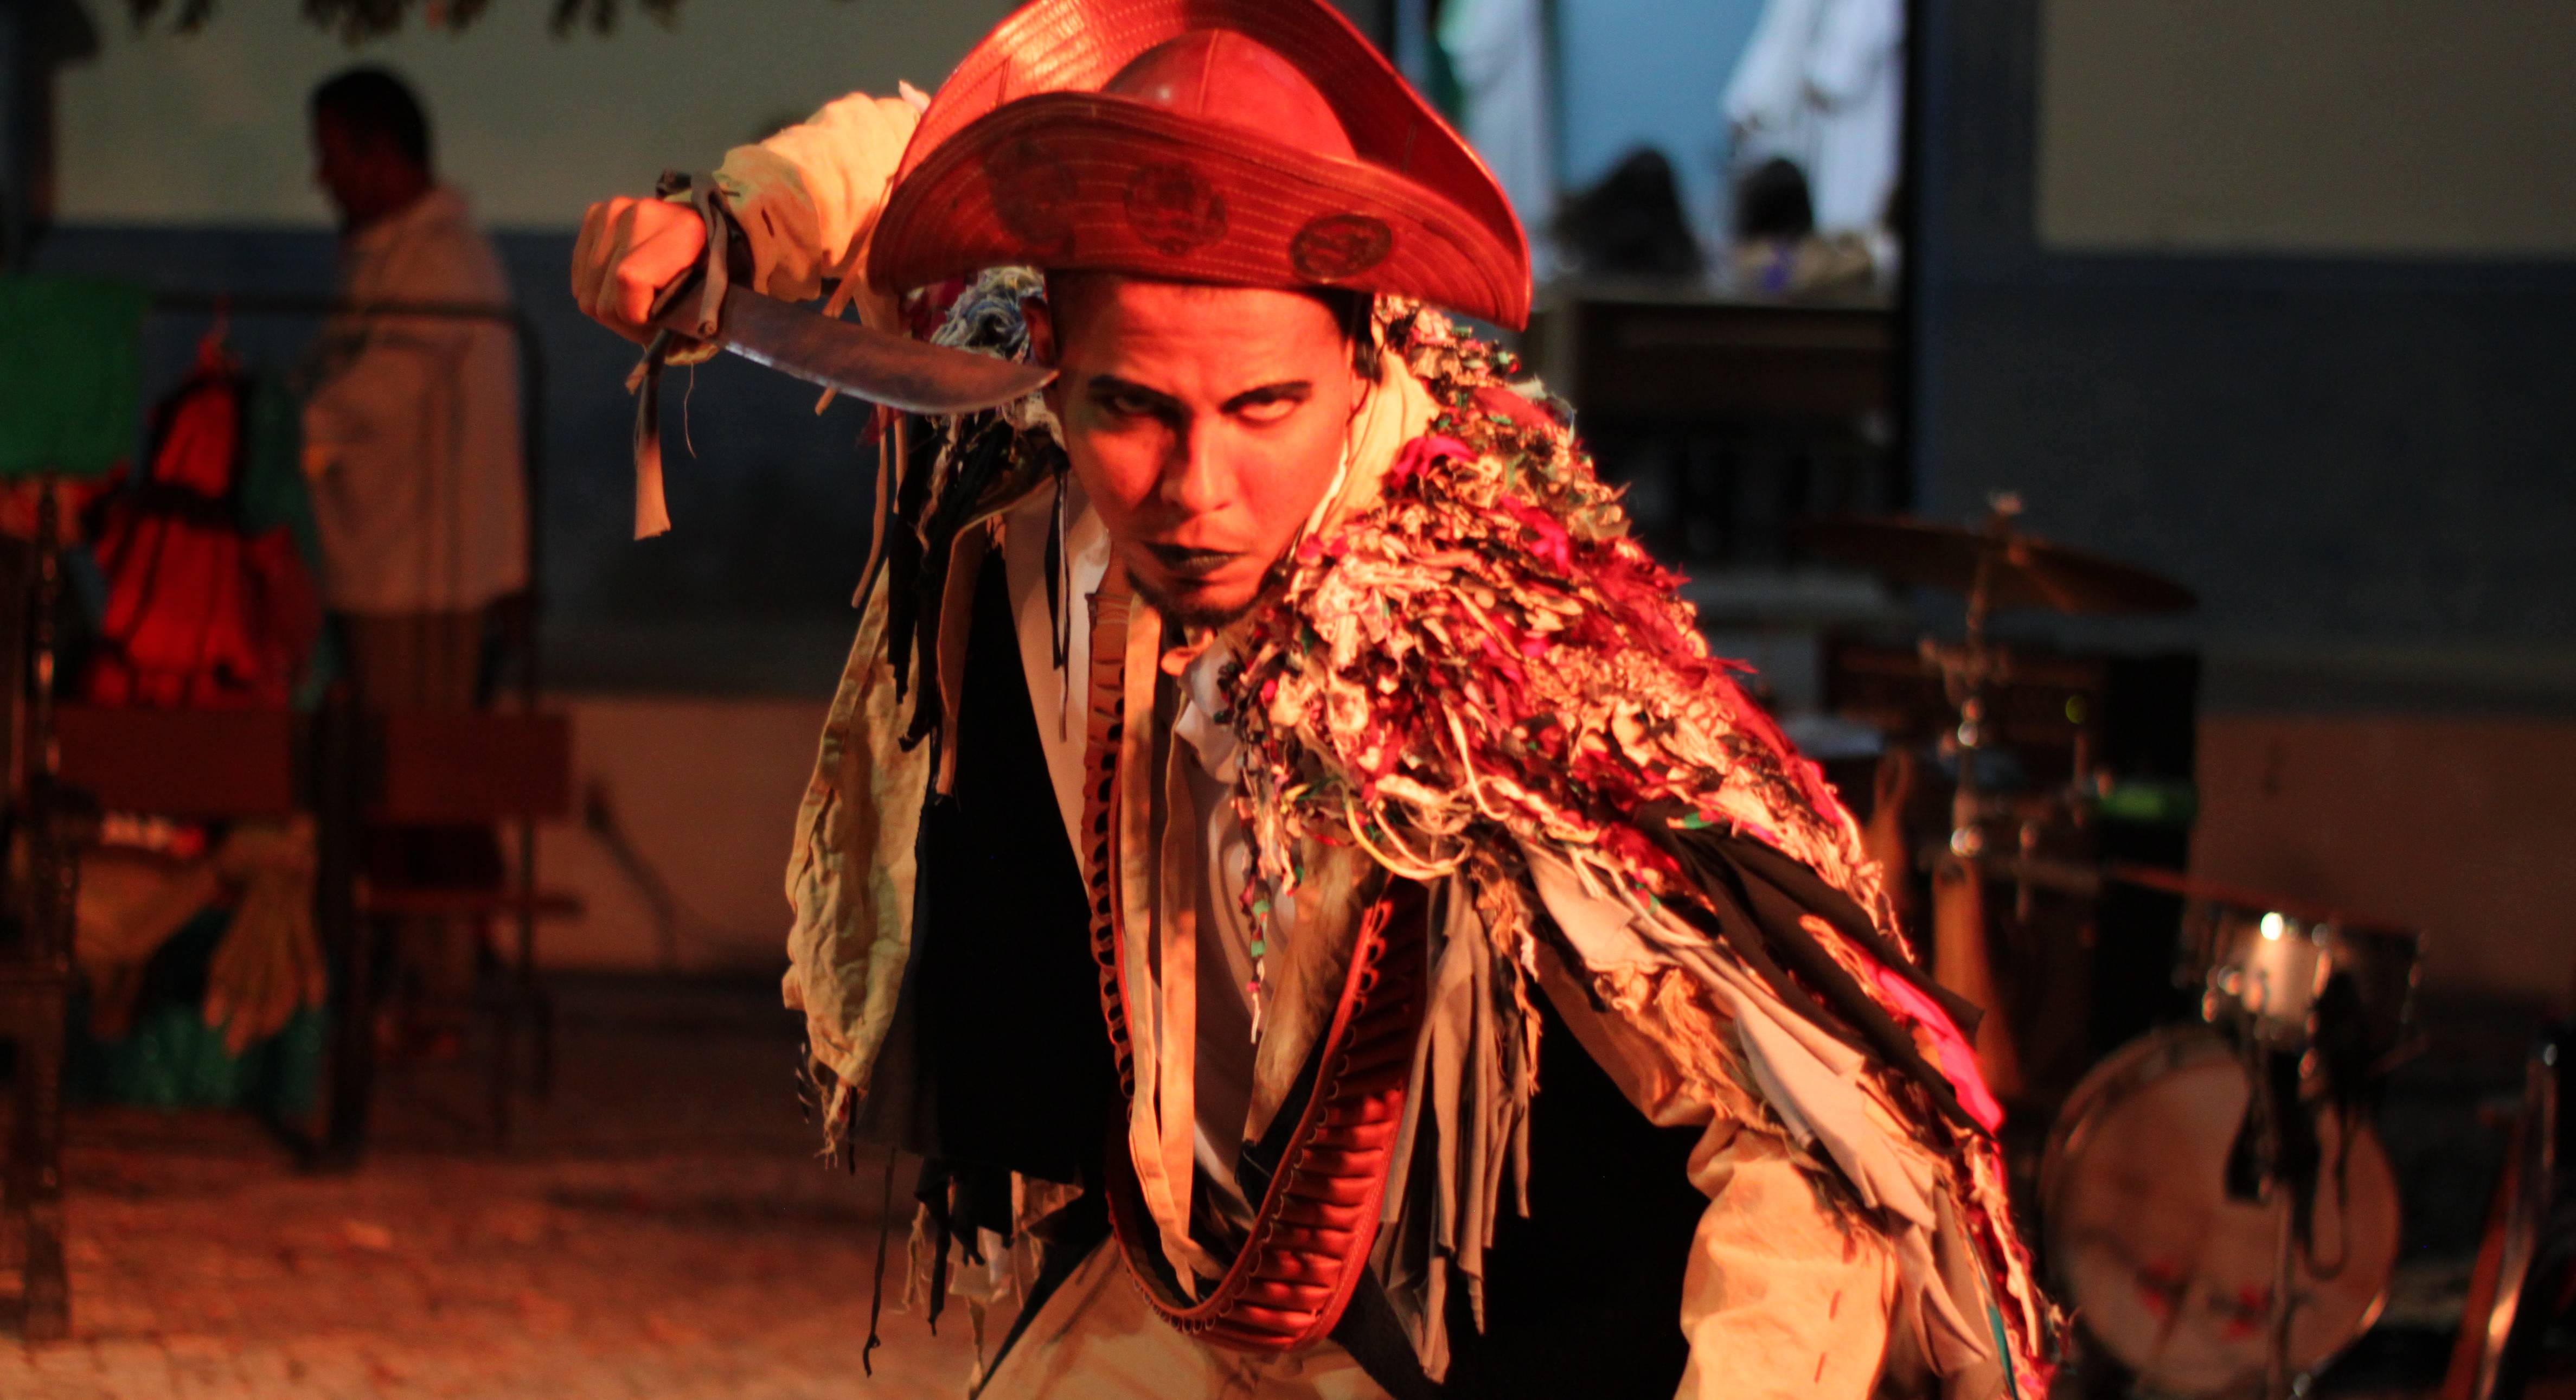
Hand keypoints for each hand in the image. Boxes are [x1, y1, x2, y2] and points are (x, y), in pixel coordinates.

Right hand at [571, 195, 706, 342]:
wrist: (709, 223)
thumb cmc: (717, 269)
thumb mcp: (717, 298)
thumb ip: (693, 322)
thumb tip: (667, 349)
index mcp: (680, 230)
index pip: (629, 281)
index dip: (638, 320)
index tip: (659, 329)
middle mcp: (639, 214)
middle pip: (602, 299)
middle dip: (627, 324)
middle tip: (652, 323)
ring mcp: (611, 211)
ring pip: (586, 294)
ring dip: (612, 310)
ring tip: (640, 306)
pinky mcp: (594, 215)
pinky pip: (580, 278)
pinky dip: (599, 293)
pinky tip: (623, 289)